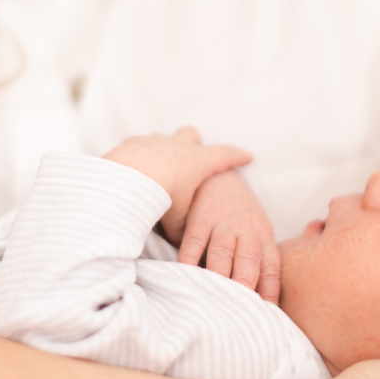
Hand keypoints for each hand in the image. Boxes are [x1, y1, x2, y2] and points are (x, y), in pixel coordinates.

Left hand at [103, 126, 252, 230]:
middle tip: (193, 151)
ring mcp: (155, 141)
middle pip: (191, 135)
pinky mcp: (133, 143)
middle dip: (194, 142)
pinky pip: (140, 145)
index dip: (237, 156)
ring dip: (163, 148)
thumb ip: (183, 227)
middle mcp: (178, 146)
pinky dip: (140, 155)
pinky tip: (134, 169)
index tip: (247, 156)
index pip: (224, 155)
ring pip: (164, 138)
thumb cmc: (163, 197)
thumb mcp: (178, 218)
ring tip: (158, 166)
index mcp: (198, 161)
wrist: (131, 177)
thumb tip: (183, 243)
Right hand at [166, 170, 280, 303]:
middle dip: (245, 285)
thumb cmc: (242, 217)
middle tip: (240, 311)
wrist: (222, 176)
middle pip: (248, 260)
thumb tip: (260, 305)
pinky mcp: (200, 217)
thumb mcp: (257, 236)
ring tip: (215, 299)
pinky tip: (186, 275)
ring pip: (222, 252)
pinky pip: (195, 240)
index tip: (267, 315)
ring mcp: (223, 224)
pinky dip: (189, 258)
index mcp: (264, 239)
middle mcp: (246, 232)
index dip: (270, 292)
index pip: (271, 268)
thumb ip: (258, 265)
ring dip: (219, 275)